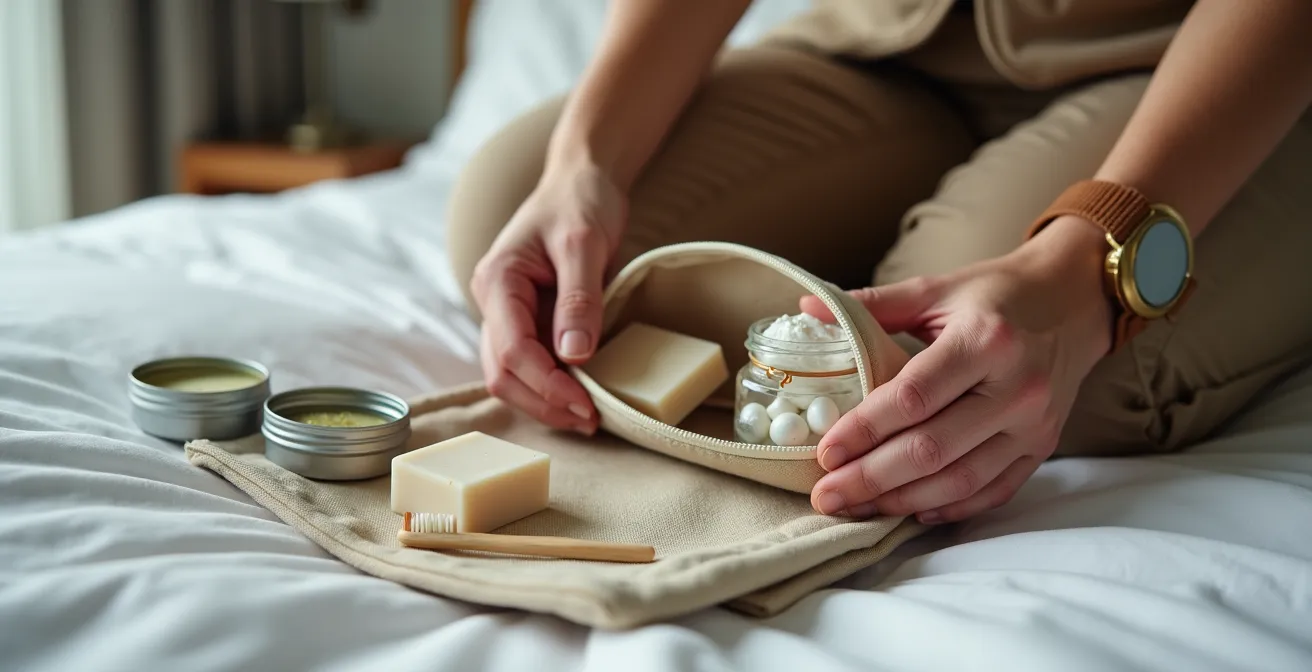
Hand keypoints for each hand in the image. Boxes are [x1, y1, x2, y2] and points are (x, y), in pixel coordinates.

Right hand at [469, 163, 626, 433]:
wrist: (582, 182)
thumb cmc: (580, 202)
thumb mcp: (584, 244)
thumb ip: (579, 299)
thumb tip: (574, 356)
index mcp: (497, 280)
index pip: (512, 350)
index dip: (547, 384)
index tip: (586, 403)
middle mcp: (494, 302)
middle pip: (503, 374)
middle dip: (544, 403)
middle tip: (591, 419)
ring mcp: (508, 315)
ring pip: (511, 377)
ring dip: (546, 402)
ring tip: (589, 416)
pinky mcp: (528, 322)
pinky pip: (531, 366)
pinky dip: (552, 388)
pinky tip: (582, 397)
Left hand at [802, 217, 1114, 523]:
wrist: (1079, 299)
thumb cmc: (997, 293)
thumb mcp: (936, 289)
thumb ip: (872, 304)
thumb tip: (805, 308)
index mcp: (985, 340)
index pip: (913, 397)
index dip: (864, 429)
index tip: (824, 452)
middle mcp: (1016, 387)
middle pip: (932, 449)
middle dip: (870, 479)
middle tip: (825, 495)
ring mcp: (1034, 424)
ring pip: (959, 480)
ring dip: (901, 501)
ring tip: (855, 507)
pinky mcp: (1043, 447)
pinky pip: (993, 491)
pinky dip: (949, 507)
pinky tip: (910, 510)